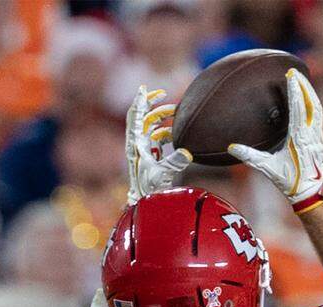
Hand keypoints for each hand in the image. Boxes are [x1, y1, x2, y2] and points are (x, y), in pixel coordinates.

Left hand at [126, 86, 191, 202]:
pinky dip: (165, 132)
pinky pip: (156, 138)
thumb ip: (174, 162)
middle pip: (142, 117)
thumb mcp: (161, 174)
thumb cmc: (150, 190)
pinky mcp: (150, 156)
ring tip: (176, 113)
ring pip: (151, 126)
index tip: (144, 87)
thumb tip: (187, 152)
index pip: (136, 117)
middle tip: (164, 95)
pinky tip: (174, 134)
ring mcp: (143, 149)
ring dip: (162, 118)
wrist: (145, 203)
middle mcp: (137, 144)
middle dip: (153, 104)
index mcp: (136, 144)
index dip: (140, 101)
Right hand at [229, 68, 322, 209]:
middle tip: (295, 70)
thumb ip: (250, 157)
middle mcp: (311, 136)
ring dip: (310, 92)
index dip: (295, 91)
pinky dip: (312, 103)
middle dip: (304, 85)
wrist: (309, 194)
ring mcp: (318, 137)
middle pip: (312, 104)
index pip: (298, 109)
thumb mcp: (268, 169)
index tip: (290, 75)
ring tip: (302, 79)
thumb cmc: (289, 182)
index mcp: (299, 139)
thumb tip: (231, 148)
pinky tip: (308, 97)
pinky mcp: (320, 140)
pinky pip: (318, 116)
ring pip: (317, 109)